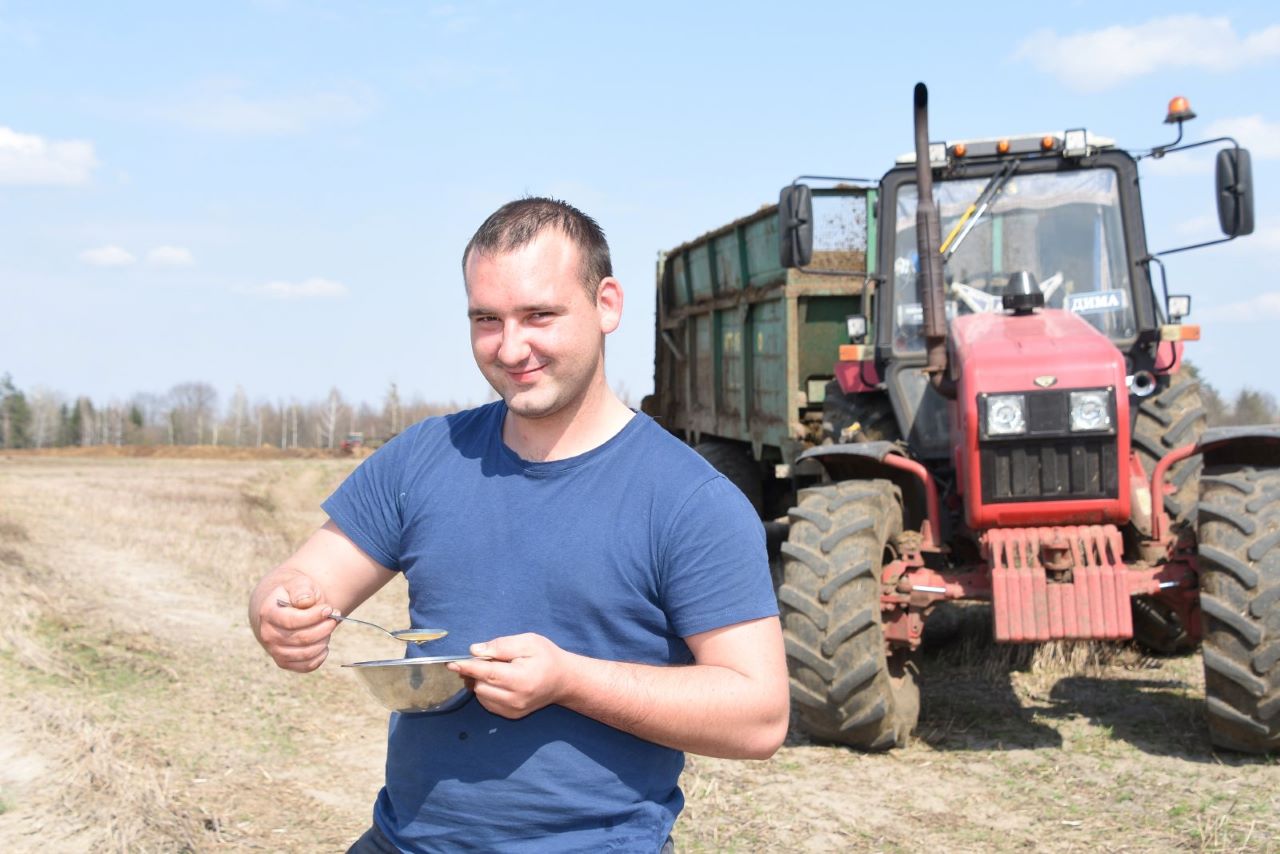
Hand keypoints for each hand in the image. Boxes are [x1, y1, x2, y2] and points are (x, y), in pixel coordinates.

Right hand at [253, 578, 337, 672]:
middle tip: (334, 618)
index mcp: (268, 613)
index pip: (292, 621)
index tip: (329, 608)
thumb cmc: (294, 594)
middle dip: (324, 628)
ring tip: (328, 627)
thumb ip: (302, 590)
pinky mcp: (284, 662)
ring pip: (306, 653)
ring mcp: (274, 651)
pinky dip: (321, 656)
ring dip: (324, 640)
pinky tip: (324, 642)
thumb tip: (306, 601)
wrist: (284, 607)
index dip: (314, 616)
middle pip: (302, 638)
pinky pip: (306, 666)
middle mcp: (267, 635)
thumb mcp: (298, 584)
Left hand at [448, 633, 570, 718]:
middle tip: (490, 659)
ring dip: (481, 682)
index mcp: (521, 679)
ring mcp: (513, 710)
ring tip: (497, 670)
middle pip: (481, 685)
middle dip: (478, 672)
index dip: (468, 667)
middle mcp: (516, 699)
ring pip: (481, 695)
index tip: (451, 663)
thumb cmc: (546, 657)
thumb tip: (475, 651)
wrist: (563, 681)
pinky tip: (499, 681)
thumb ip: (501, 645)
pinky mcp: (511, 716)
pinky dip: (486, 690)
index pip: (487, 673)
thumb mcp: (528, 642)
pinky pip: (487, 703)